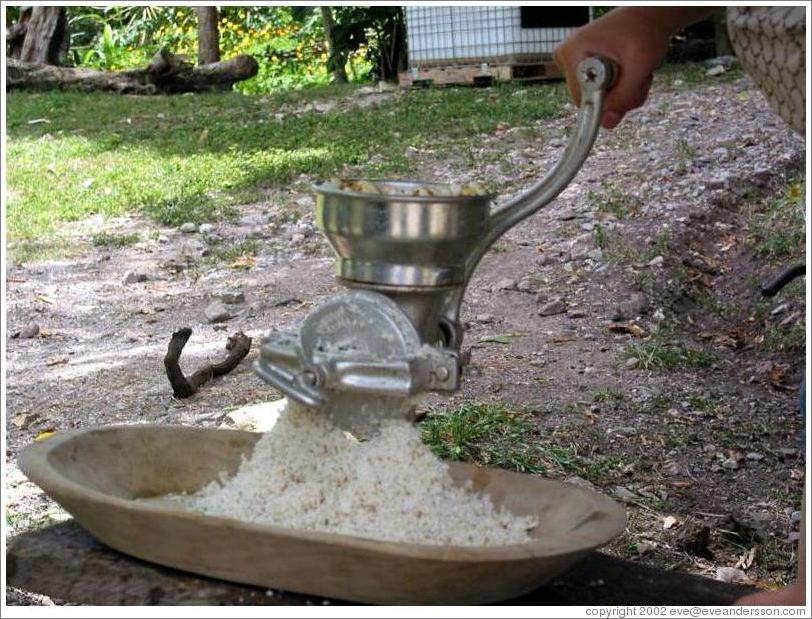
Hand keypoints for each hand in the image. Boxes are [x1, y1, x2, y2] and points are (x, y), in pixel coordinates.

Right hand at [553, 7, 713, 128]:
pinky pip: (596, 91)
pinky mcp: (581, 66)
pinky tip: (627, 71)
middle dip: (616, 96)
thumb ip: (624, 97)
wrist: (648, 16)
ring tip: (634, 71)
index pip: (581, 99)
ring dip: (621, 92)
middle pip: (587, 100)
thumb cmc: (644, 32)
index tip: (627, 87)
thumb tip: (607, 124)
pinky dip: (618, 88)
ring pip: (595, 98)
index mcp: (572, 52)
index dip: (607, 100)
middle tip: (635, 77)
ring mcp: (572, 61)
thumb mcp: (640, 66)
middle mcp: (566, 57)